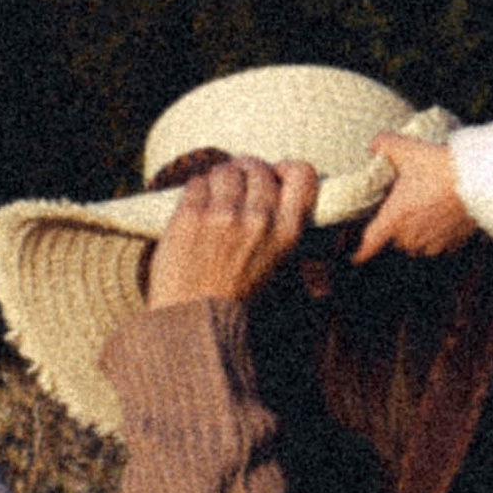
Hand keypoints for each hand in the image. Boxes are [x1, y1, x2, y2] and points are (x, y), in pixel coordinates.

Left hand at [145, 154, 316, 305]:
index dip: (286, 168)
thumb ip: (280, 228)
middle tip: (235, 185)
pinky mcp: (190, 216)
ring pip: (225, 170)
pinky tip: (195, 209)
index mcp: (286, 233)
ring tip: (213, 197)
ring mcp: (222, 216)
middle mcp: (259, 220)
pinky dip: (196, 191)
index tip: (274, 176)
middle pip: (257, 167)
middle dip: (245, 171)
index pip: (302, 174)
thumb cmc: (236, 301)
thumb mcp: (277, 268)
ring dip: (218, 179)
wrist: (195, 324)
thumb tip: (274, 191)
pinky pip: (196, 183)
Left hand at [352, 133, 473, 261]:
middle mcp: (411, 236)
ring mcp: (433, 242)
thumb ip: (383, 144)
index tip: (354, 257)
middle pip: (395, 240)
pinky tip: (442, 218)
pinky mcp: (454, 243)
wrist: (480, 180)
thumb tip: (374, 147)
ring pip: (416, 245)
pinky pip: (438, 245)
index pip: (369, 243)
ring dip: (415, 234)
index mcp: (394, 218)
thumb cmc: (439, 166)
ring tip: (423, 211)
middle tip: (403, 206)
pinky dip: (436, 236)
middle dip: (395, 227)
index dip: (359, 252)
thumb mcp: (406, 148)